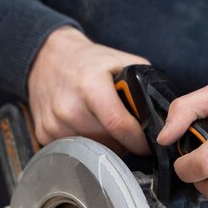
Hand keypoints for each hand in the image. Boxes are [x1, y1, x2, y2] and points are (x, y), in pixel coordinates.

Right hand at [28, 26, 149, 153]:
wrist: (44, 58)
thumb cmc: (86, 60)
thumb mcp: (118, 60)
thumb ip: (142, 83)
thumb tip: (163, 112)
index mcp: (90, 86)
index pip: (119, 125)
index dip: (138, 140)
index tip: (148, 145)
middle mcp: (68, 106)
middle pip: (108, 142)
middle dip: (124, 142)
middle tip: (127, 131)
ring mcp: (54, 123)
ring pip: (92, 149)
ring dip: (105, 144)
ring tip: (105, 126)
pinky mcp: (44, 133)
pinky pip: (75, 150)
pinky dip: (86, 143)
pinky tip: (86, 126)